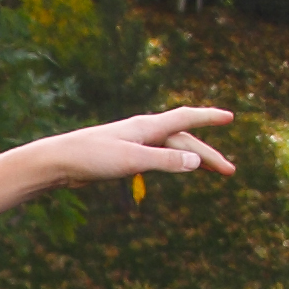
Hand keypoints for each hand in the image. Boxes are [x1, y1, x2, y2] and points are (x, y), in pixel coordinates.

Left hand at [29, 107, 236, 187]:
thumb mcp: (132, 160)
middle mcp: (143, 131)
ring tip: (213, 171)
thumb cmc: (92, 157)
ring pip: (172, 148)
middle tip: (230, 171)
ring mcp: (134, 142)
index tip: (231, 117)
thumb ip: (164, 160)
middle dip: (208, 154)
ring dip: (193, 158)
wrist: (58, 161)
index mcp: (148, 127)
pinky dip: (174, 161)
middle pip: (184, 140)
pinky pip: (158, 156)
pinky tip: (177, 167)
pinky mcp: (124, 155)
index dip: (209, 118)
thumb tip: (196, 160)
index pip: (186, 119)